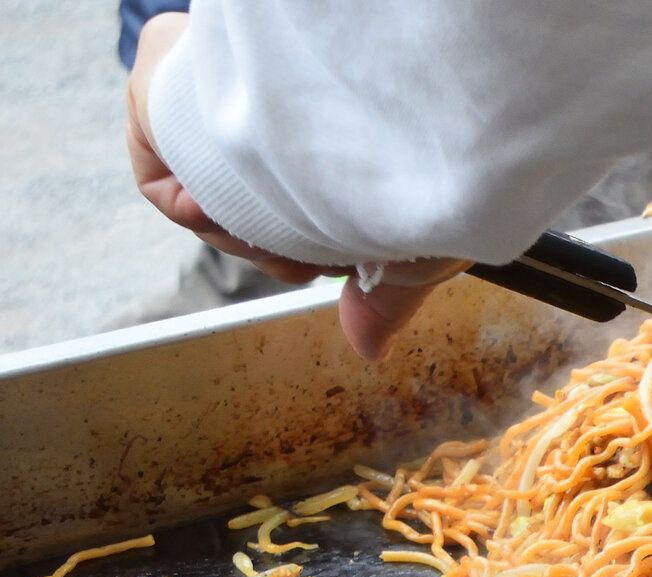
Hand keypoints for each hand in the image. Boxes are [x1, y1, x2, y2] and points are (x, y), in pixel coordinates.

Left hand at [126, 12, 459, 359]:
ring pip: (204, 198)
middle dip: (271, 252)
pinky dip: (187, 213)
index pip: (286, 204)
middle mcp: (264, 110)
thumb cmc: (425, 162)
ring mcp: (210, 96)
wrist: (389, 107)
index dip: (300, 251)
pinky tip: (224, 213)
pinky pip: (158, 179)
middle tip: (306, 264)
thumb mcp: (412, 245)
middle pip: (242, 207)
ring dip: (238, 239)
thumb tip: (369, 348)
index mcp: (318, 136)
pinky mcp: (160, 86)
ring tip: (277, 240)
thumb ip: (383, 297)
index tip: (331, 268)